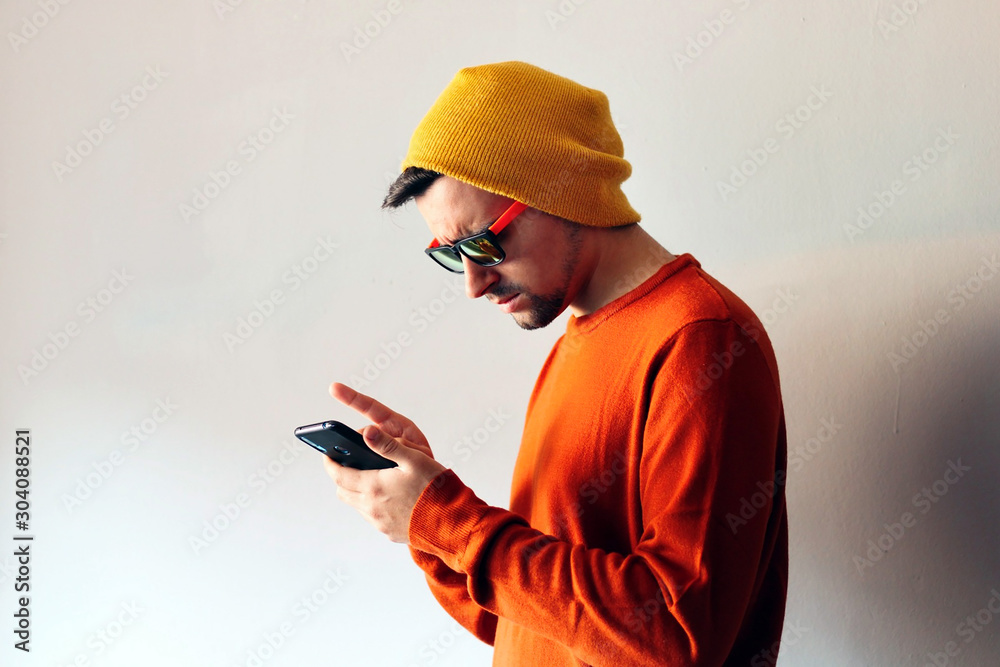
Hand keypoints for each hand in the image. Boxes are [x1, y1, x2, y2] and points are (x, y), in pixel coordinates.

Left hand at [323, 382, 446, 543]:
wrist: (452, 523)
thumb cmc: (435, 489)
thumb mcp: (414, 459)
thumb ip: (388, 445)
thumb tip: (366, 432)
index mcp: (374, 486)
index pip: (339, 474)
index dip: (330, 463)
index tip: (327, 455)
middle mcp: (371, 507)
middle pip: (342, 491)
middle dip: (340, 477)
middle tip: (347, 465)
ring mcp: (379, 522)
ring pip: (356, 505)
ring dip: (356, 491)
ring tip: (369, 478)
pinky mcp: (389, 532)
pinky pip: (371, 517)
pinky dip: (371, 504)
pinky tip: (387, 496)